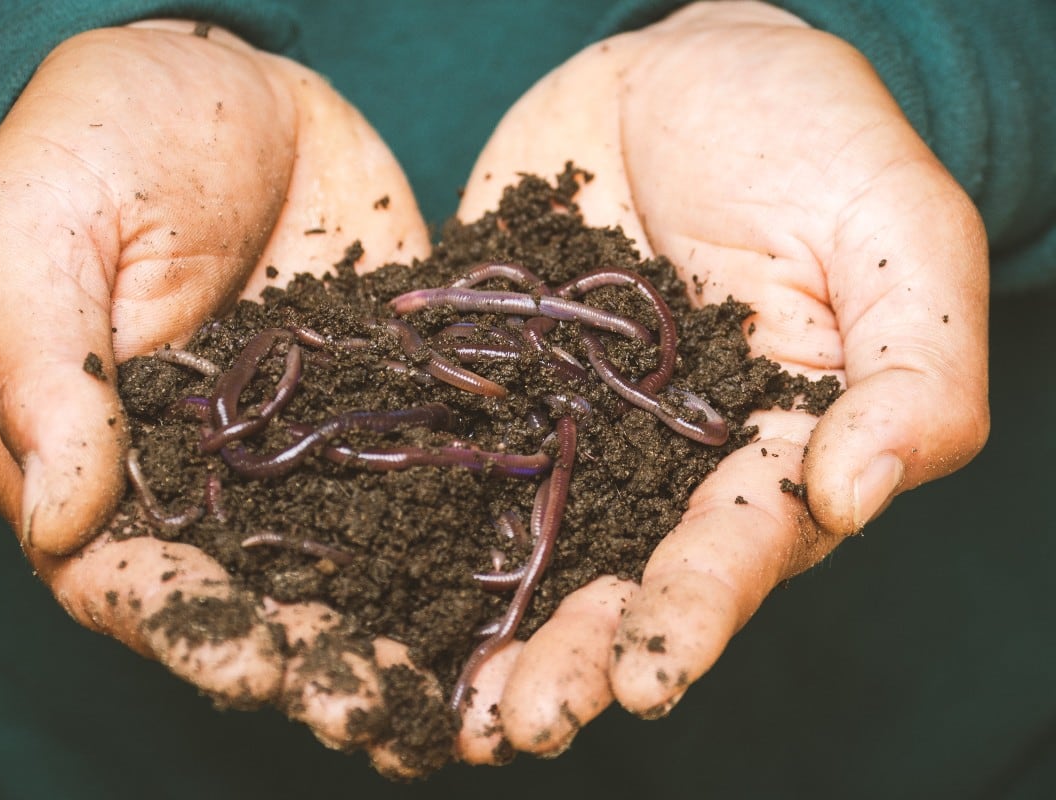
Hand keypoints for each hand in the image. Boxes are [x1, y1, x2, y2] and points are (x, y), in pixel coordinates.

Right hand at [0, 21, 436, 774]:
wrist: (216, 75)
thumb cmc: (88, 143)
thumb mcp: (29, 235)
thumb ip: (43, 373)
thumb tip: (62, 517)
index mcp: (107, 464)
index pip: (138, 580)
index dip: (195, 633)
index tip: (254, 668)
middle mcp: (215, 478)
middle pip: (263, 596)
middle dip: (320, 662)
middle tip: (385, 713)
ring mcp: (311, 443)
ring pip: (358, 557)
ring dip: (408, 627)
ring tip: (472, 687)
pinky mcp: (388, 395)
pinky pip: (431, 467)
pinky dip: (472, 525)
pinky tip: (529, 573)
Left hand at [454, 1, 988, 759]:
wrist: (676, 71)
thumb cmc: (809, 137)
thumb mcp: (894, 233)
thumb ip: (913, 369)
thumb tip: (858, 493)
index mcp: (771, 448)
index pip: (739, 547)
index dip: (695, 613)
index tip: (648, 677)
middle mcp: (664, 465)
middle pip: (621, 577)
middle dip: (576, 656)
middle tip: (521, 724)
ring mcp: (570, 431)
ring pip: (529, 548)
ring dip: (491, 629)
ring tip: (446, 707)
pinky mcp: (493, 387)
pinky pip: (449, 459)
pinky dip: (409, 524)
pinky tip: (364, 585)